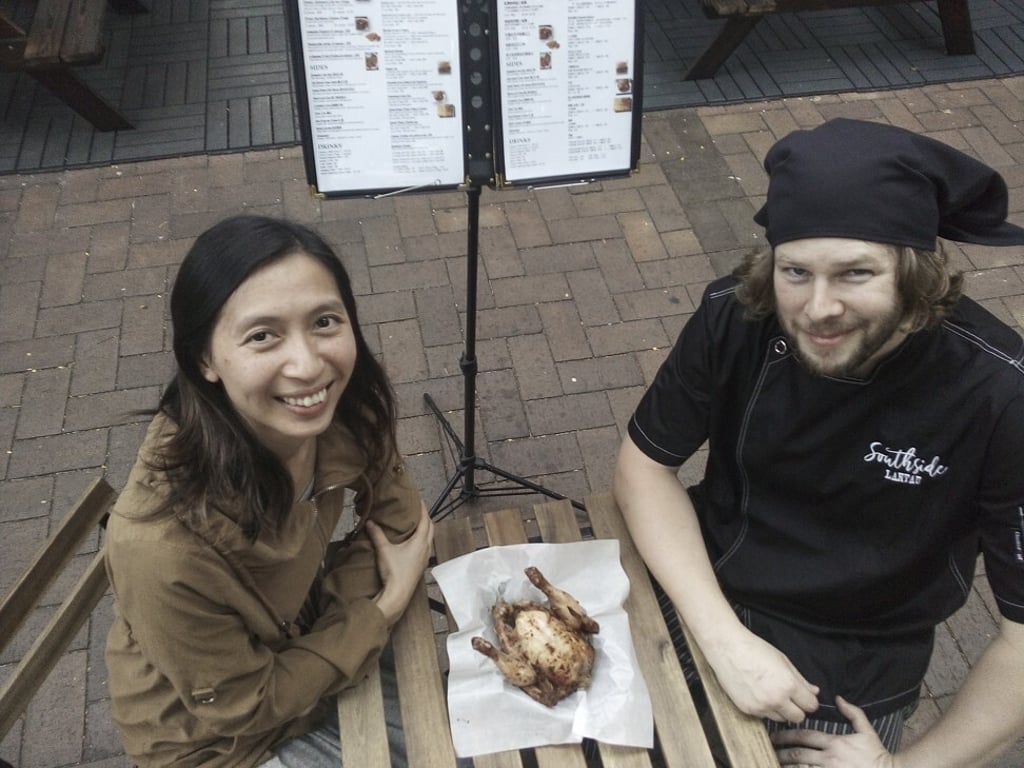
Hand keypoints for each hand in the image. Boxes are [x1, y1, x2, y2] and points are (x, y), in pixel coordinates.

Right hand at [368, 502, 433, 625]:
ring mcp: (425, 558)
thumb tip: (370, 522)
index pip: (425, 520)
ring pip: (429, 538)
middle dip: (426, 518)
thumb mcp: (384, 549)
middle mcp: (426, 548)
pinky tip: (413, 542)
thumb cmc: (394, 571)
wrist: (398, 594)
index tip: (420, 500)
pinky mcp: (421, 566)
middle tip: (418, 509)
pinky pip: (425, 547)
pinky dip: (422, 539)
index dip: (423, 509)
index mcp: (420, 542)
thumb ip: (377, 534)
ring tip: (415, 523)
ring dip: (425, 529)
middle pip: (431, 528)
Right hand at [705, 627, 819, 721]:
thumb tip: (814, 691)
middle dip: (797, 708)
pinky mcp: (747, 709)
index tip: (805, 697)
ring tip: (771, 693)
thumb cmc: (753, 649)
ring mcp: (761, 706)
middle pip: (799, 717)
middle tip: (789, 697)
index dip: (809, 700)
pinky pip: (764, 716)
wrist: (727, 648)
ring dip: (780, 710)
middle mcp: (776, 699)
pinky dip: (764, 708)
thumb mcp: (783, 660)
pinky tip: (758, 693)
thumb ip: (801, 679)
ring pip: (781, 719)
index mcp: (788, 684)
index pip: (811, 705)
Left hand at [772, 696, 895, 767]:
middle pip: (798, 754)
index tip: (774, 736)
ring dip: (786, 766)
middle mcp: (829, 759)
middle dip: (781, 751)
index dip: (787, 735)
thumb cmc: (877, 755)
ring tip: (773, 763)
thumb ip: (853, 713)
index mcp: (835, 743)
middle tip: (769, 749)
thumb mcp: (867, 731)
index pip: (805, 736)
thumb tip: (838, 698)